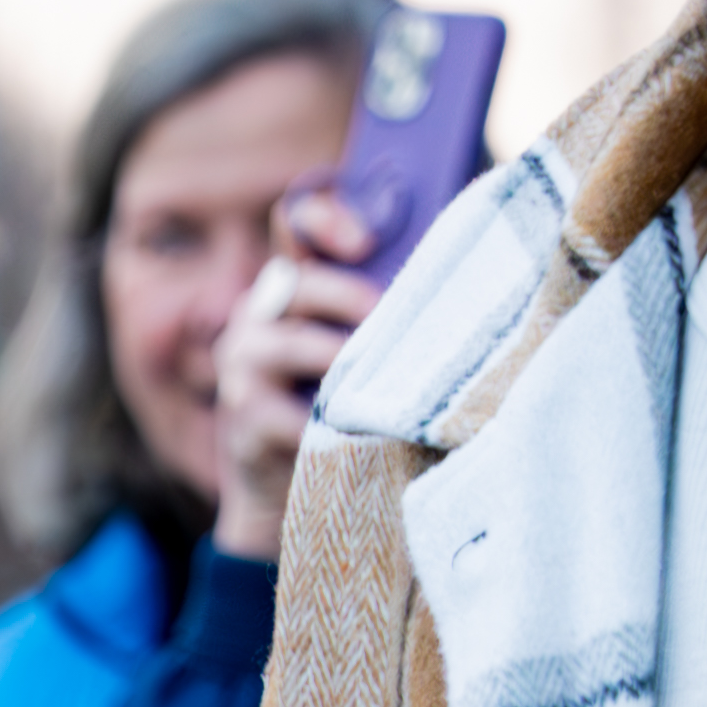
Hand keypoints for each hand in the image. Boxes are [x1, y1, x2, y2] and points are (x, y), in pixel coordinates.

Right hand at [207, 187, 380, 560]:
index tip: (365, 243)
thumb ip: (384, 306)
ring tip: (375, 373)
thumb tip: (464, 270)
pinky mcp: (245, 422)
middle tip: (386, 314)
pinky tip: (359, 426)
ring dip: (338, 358)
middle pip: (297, 282)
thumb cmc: (343, 405)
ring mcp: (243, 368)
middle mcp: (258, 316)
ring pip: (288, 345)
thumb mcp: (362, 346)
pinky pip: (288, 414)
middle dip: (346, 295)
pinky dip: (325, 420)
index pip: (295, 223)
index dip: (326, 219)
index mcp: (292, 286)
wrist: (288, 488)